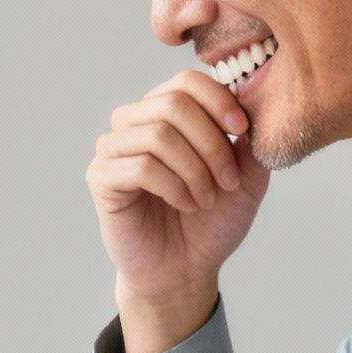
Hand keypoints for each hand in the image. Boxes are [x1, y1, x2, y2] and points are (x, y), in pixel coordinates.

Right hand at [85, 69, 267, 352]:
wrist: (186, 270)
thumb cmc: (211, 222)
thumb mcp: (246, 177)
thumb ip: (250, 140)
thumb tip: (251, 104)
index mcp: (166, 113)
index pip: (187, 82)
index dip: (219, 101)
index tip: (243, 132)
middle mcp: (135, 123)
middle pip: (173, 103)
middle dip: (211, 143)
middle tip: (227, 180)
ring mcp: (114, 149)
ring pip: (157, 134)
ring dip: (195, 169)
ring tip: (206, 198)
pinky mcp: (100, 178)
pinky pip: (140, 166)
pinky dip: (173, 186)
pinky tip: (185, 203)